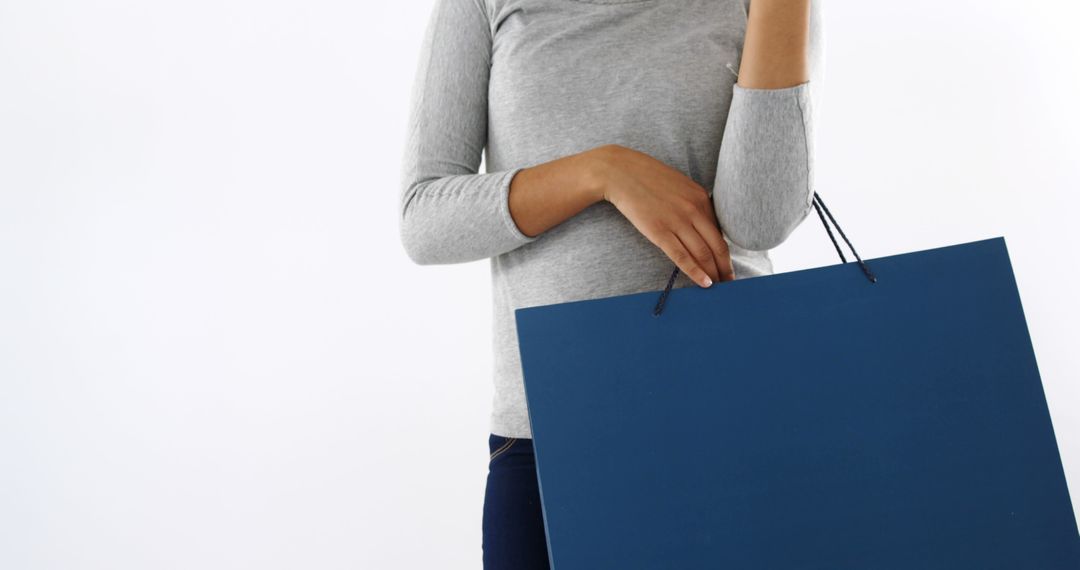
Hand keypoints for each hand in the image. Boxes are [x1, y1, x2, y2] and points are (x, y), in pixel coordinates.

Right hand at [587, 144, 734, 286]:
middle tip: (730, 284)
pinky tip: (704, 283)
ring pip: (702, 254)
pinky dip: (695, 272)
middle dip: (725, 268)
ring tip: (718, 287)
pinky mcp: (659, 232)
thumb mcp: (679, 186)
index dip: (726, 253)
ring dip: (713, 273)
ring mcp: (677, 221)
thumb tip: (703, 228)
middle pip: (716, 246)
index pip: (719, 232)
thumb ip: (693, 204)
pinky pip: (681, 256)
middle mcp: (693, 210)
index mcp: (700, 198)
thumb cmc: (648, 178)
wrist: (621, 173)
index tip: (728, 267)